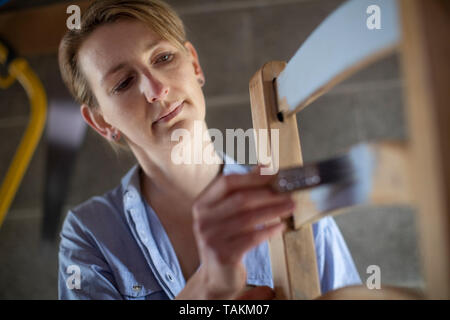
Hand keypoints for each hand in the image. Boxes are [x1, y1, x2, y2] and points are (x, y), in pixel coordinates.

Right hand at [192, 165, 294, 298]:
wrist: (217, 276)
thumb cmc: (225, 240)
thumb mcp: (226, 215)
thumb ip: (241, 192)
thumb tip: (264, 167)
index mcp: (202, 204)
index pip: (226, 183)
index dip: (251, 176)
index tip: (273, 173)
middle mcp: (202, 220)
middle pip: (240, 199)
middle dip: (268, 194)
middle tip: (288, 192)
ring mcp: (211, 238)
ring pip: (249, 218)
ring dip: (274, 210)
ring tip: (290, 206)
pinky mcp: (223, 254)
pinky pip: (253, 237)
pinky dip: (270, 230)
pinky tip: (281, 225)